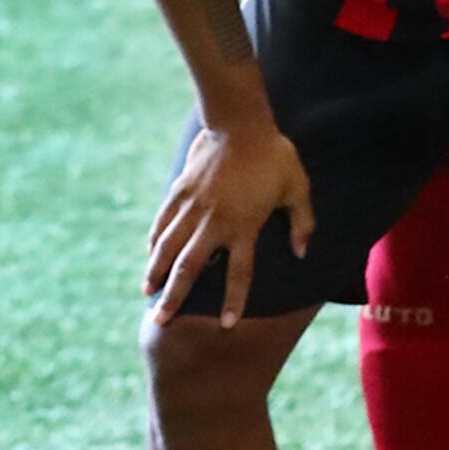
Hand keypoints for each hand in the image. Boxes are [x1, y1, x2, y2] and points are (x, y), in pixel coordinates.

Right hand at [148, 122, 313, 326]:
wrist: (239, 124)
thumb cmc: (274, 156)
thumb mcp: (297, 187)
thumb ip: (301, 222)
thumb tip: (302, 253)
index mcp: (244, 225)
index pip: (239, 272)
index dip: (235, 299)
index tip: (228, 325)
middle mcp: (213, 222)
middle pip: (190, 268)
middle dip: (174, 297)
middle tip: (161, 320)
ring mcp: (192, 208)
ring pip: (168, 248)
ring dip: (156, 272)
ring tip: (146, 292)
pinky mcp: (177, 193)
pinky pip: (162, 223)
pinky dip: (154, 241)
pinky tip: (149, 255)